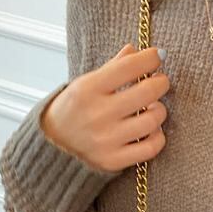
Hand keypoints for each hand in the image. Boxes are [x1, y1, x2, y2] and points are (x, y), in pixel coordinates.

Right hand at [41, 45, 170, 171]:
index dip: (150, 58)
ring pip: (152, 121)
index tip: (157, 56)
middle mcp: (97, 114)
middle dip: (161, 83)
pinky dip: (158, 136)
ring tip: (154, 106)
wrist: (52, 143)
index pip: (128, 67)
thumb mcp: (86, 81)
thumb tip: (137, 50)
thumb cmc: (74, 107)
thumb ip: (114, 66)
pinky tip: (151, 129)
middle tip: (159, 81)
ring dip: (160, 110)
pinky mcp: (112, 160)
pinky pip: (150, 148)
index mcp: (88, 89)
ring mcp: (106, 140)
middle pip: (147, 93)